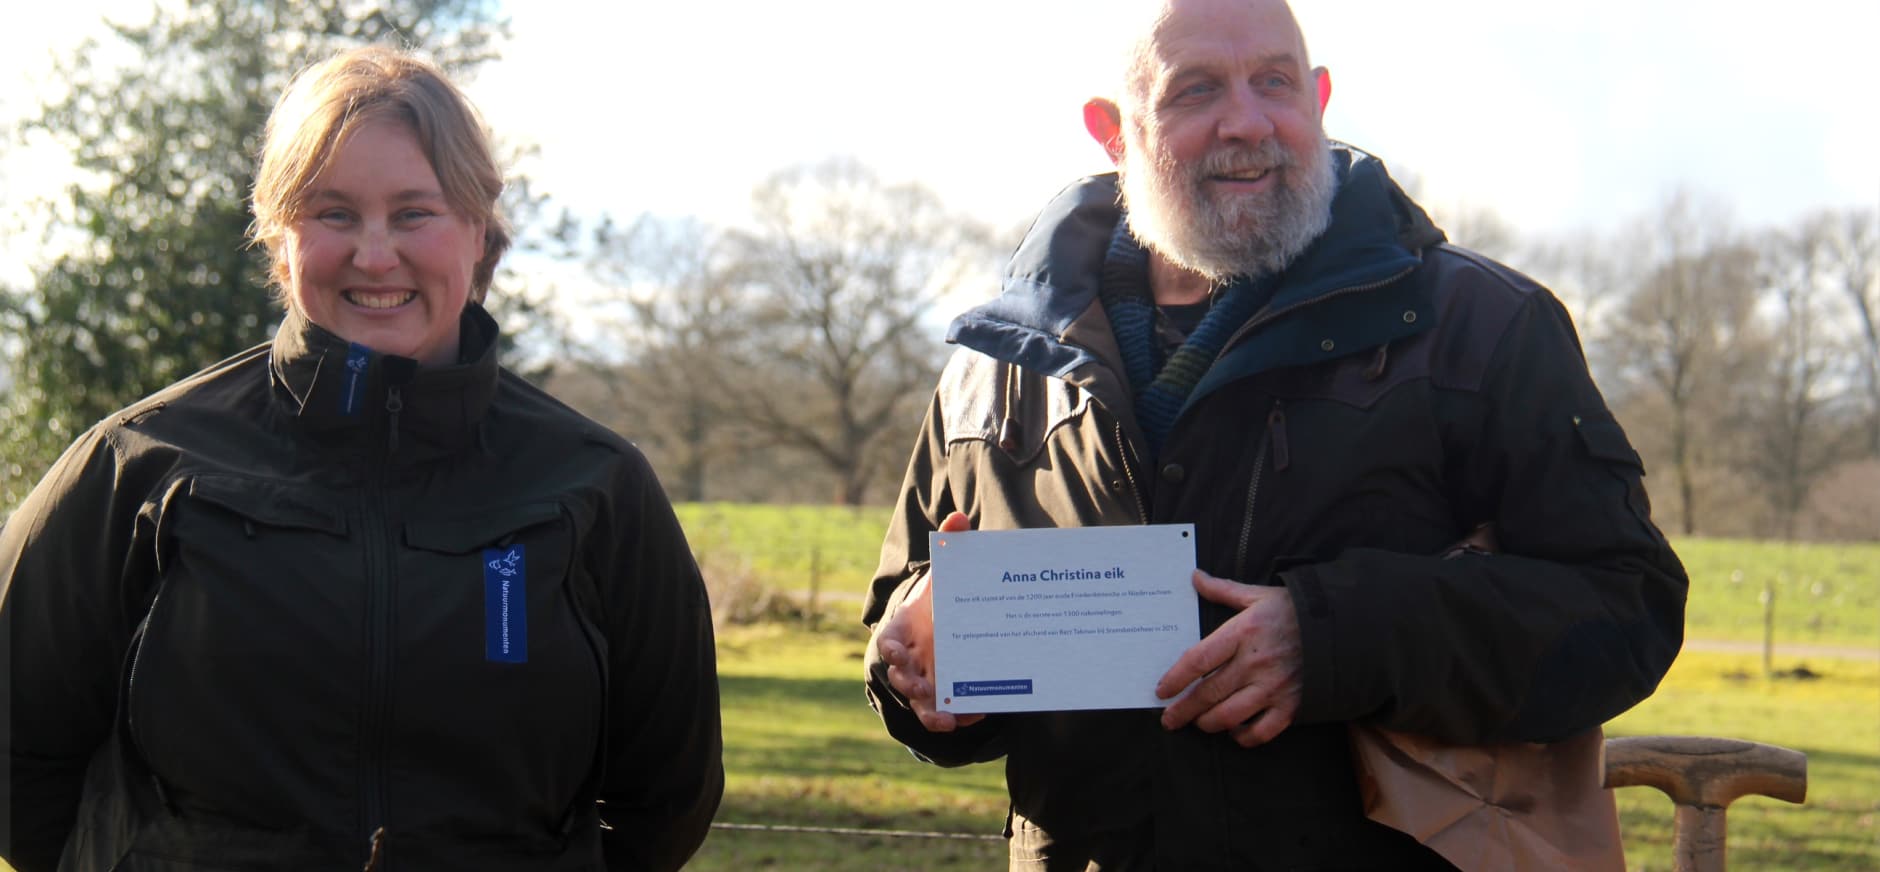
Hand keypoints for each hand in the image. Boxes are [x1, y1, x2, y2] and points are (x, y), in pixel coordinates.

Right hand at [876, 512, 984, 732]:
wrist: (948, 621)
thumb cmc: (940, 597)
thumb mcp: (946, 572)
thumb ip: (952, 545)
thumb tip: (960, 519)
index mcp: (902, 628)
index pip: (888, 639)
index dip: (890, 648)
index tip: (895, 653)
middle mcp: (910, 658)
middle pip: (901, 676)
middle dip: (908, 683)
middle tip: (921, 688)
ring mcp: (926, 678)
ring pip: (920, 701)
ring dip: (929, 712)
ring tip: (945, 721)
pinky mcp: (944, 693)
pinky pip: (948, 709)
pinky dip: (960, 714)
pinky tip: (976, 714)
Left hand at [1155, 570, 1302, 747]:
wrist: (1343, 626)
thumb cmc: (1295, 610)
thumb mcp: (1258, 595)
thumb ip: (1223, 590)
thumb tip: (1195, 577)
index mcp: (1243, 633)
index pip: (1198, 661)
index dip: (1175, 679)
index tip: (1161, 691)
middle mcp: (1255, 663)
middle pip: (1208, 694)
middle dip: (1183, 711)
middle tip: (1169, 720)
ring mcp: (1274, 687)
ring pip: (1230, 716)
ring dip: (1208, 723)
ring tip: (1198, 723)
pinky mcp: (1292, 705)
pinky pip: (1262, 731)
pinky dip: (1244, 737)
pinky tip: (1235, 732)